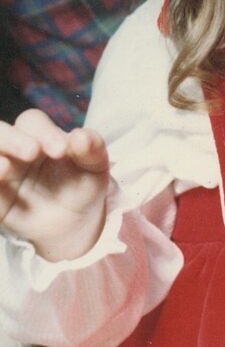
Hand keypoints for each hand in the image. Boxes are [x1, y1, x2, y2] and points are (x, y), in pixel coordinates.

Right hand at [0, 109, 109, 261]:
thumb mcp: (94, 168)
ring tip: (5, 169)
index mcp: (40, 135)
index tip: (61, 150)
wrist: (73, 223)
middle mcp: (15, 149)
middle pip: (2, 132)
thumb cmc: (82, 186)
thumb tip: (82, 136)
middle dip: (13, 139)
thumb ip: (92, 149)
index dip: (44, 132)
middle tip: (32, 152)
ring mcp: (3, 171)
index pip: (32, 123)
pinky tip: (0, 178)